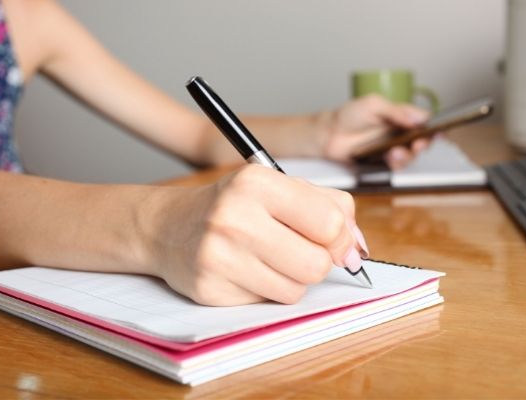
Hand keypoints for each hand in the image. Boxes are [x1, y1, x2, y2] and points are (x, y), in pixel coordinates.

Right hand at [146, 165, 368, 305]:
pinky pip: (267, 304)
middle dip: (317, 262)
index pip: (329, 222)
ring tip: (268, 259)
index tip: (335, 241)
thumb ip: (326, 207)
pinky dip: (266, 291)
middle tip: (298, 250)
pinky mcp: (210, 289)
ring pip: (295, 290)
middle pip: (316, 264)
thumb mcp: (276, 187)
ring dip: (292, 279)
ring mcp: (219, 256)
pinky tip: (245, 272)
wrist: (169, 226)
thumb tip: (357, 249)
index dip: (341, 238)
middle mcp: (234, 217)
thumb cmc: (232, 206)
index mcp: (256, 183)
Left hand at [319, 95, 430, 169]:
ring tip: (397, 151)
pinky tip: (390, 157)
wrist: (330, 134)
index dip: (433, 128)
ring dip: (408, 155)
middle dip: (423, 144)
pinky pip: (396, 166)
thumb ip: (396, 110)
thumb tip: (418, 118)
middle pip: (421, 141)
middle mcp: (400, 134)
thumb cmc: (350, 115)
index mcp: (401, 117)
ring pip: (410, 156)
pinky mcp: (382, 162)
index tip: (437, 132)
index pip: (424, 122)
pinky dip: (396, 163)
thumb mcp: (373, 104)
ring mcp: (392, 149)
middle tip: (418, 144)